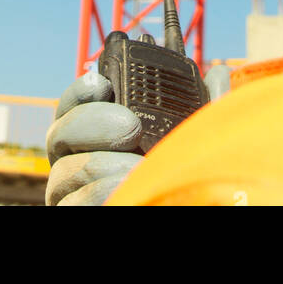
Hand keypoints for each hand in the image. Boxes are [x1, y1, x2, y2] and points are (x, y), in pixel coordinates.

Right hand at [45, 63, 231, 205]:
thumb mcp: (193, 145)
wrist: (180, 208)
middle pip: (62, 131)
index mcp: (97, 133)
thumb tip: (220, 72)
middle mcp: (76, 159)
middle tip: (132, 129)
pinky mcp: (73, 210)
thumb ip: (204, 112)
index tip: (105, 83)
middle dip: (97, 122)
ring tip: (137, 169)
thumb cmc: (181, 185)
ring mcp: (70, 190)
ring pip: (68, 169)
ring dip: (107, 165)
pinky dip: (102, 192)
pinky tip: (126, 188)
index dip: (84, 88)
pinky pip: (76, 202)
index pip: (74, 102)